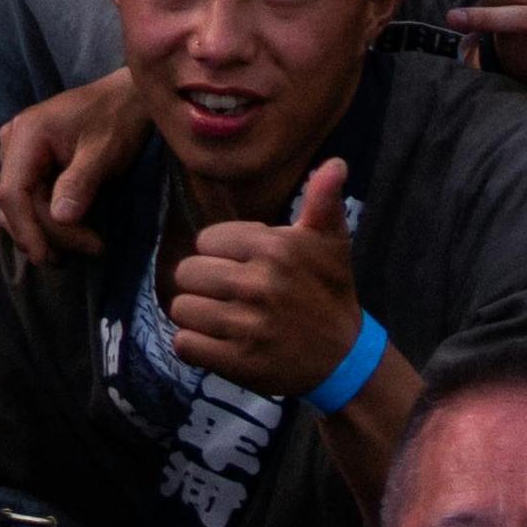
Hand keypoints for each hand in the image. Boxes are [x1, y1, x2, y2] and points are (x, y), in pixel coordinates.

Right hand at [0, 55, 150, 259]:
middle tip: (93, 247)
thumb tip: (60, 217)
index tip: (48, 256)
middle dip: (49, 232)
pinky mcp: (30, 166)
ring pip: (21, 207)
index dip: (26, 228)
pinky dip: (51, 221)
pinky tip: (75, 232)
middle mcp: (13, 143)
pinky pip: (31, 201)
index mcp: (26, 134)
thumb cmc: (117, 119)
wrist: (127, 99)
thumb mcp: (104, 151)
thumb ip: (80, 182)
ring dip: (50, 231)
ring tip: (88, 244)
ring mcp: (19, 155)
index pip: (12, 191)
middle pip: (17, 204)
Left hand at [160, 155, 364, 396]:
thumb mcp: (332, 243)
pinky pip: (185, 344)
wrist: (344, 360)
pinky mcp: (238, 362)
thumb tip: (335, 163)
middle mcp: (258, 284)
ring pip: (182, 308)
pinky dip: (193, 345)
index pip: (206, 240)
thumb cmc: (331, 293)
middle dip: (202, 283)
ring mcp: (247, 325)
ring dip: (196, 314)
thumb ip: (323, 201)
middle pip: (187, 272)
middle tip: (226, 294)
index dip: (219, 252)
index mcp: (275, 248)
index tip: (241, 265)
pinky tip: (214, 342)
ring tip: (219, 317)